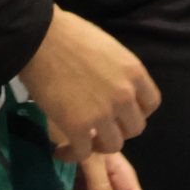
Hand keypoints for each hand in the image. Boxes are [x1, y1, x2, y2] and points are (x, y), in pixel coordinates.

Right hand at [18, 7, 158, 162]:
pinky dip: (72, 155)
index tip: (122, 113)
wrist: (38, 38)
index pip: (151, 104)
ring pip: (114, 145)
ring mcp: (103, 113)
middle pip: (135, 128)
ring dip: (99, 146)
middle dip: (119, 129)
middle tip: (101, 127)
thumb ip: (117, 72)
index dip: (137, 112)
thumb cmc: (68, 34)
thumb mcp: (108, 48)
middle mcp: (125, 95)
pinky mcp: (78, 127)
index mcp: (134, 72)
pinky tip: (61, 150)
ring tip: (83, 141)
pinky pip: (84, 153)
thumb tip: (112, 87)